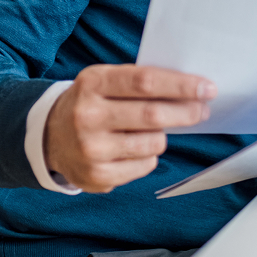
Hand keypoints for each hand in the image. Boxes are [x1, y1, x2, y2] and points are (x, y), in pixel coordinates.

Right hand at [44, 64, 215, 192]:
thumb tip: (190, 90)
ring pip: (153, 143)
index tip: (207, 88)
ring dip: (163, 136)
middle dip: (186, 112)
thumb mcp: (104, 80)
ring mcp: (91, 149)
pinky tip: (133, 148)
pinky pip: (145, 165)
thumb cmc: (91, 102)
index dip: (180, 85)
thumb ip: (140, 81)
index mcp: (92, 83)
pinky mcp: (97, 176)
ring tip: (153, 130)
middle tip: (203, 109)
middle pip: (152, 116)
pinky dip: (149, 155)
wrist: (50, 136)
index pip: (145, 82)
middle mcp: (88, 116)